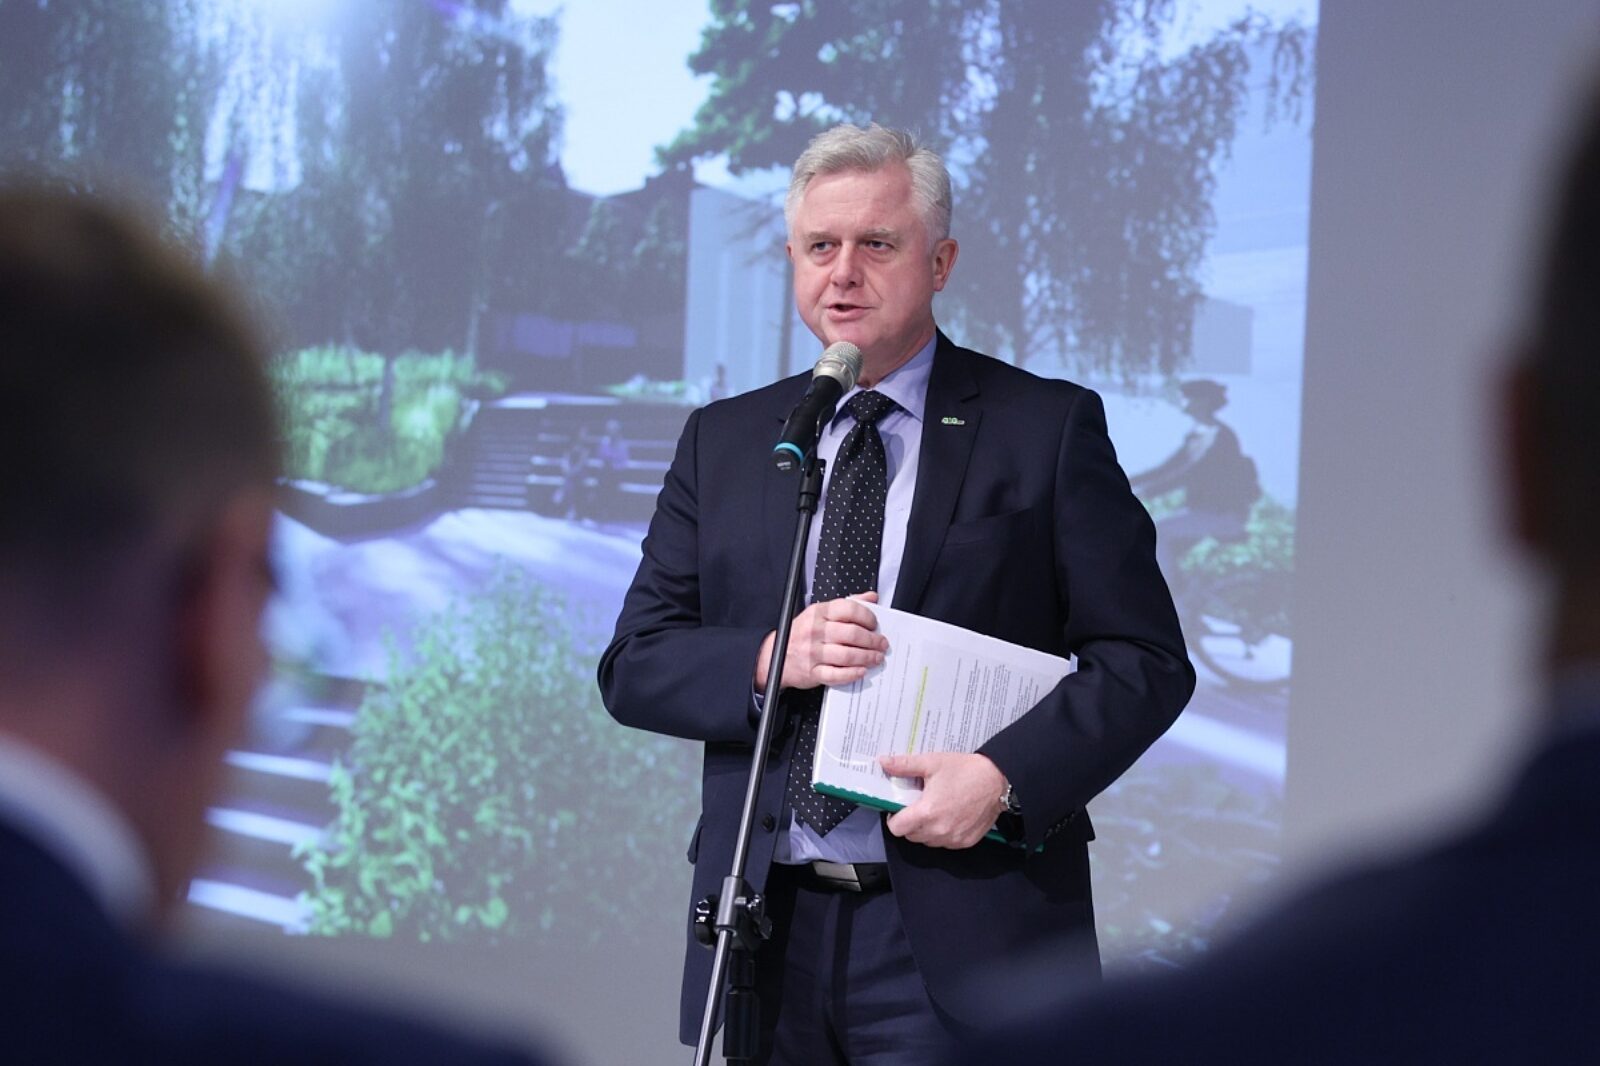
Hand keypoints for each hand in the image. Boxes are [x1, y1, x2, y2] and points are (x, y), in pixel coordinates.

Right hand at [755, 592, 886, 690]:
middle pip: (852, 634)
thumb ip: (848, 604)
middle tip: (882, 644)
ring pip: (847, 655)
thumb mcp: (820, 614)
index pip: (849, 610)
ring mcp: (813, 652)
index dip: (867, 616)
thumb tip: (871, 597)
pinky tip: (861, 671)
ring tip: (876, 658)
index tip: (875, 624)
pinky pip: (836, 674)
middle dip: (872, 640)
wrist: (775, 656)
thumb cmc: (802, 634)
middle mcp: (815, 631)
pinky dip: (852, 674)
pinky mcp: (812, 672)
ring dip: (867, 657)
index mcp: (819, 613)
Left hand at [879, 752, 1005, 849]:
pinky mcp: (965, 842)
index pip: (896, 829)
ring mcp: (953, 838)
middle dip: (909, 822)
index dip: (894, 818)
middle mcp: (939, 830)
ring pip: (927, 841)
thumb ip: (904, 765)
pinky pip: (945, 843)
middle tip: (918, 805)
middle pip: (910, 836)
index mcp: (927, 812)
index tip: (899, 809)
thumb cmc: (966, 771)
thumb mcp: (932, 763)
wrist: (997, 780)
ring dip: (925, 829)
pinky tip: (949, 816)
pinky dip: (942, 833)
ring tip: (935, 809)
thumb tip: (884, 762)